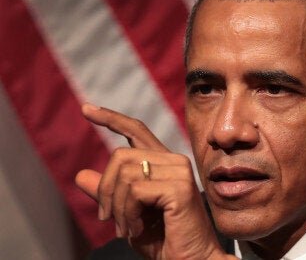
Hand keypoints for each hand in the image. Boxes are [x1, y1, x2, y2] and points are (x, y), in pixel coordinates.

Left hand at [75, 103, 234, 258]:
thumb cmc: (165, 242)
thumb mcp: (127, 215)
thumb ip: (109, 193)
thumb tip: (81, 175)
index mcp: (164, 164)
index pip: (136, 130)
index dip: (111, 118)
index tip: (86, 108)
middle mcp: (174, 161)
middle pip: (121, 155)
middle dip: (106, 190)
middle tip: (110, 220)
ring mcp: (179, 171)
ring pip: (125, 173)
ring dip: (117, 207)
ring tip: (128, 228)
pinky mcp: (179, 187)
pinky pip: (134, 190)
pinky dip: (128, 213)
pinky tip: (138, 228)